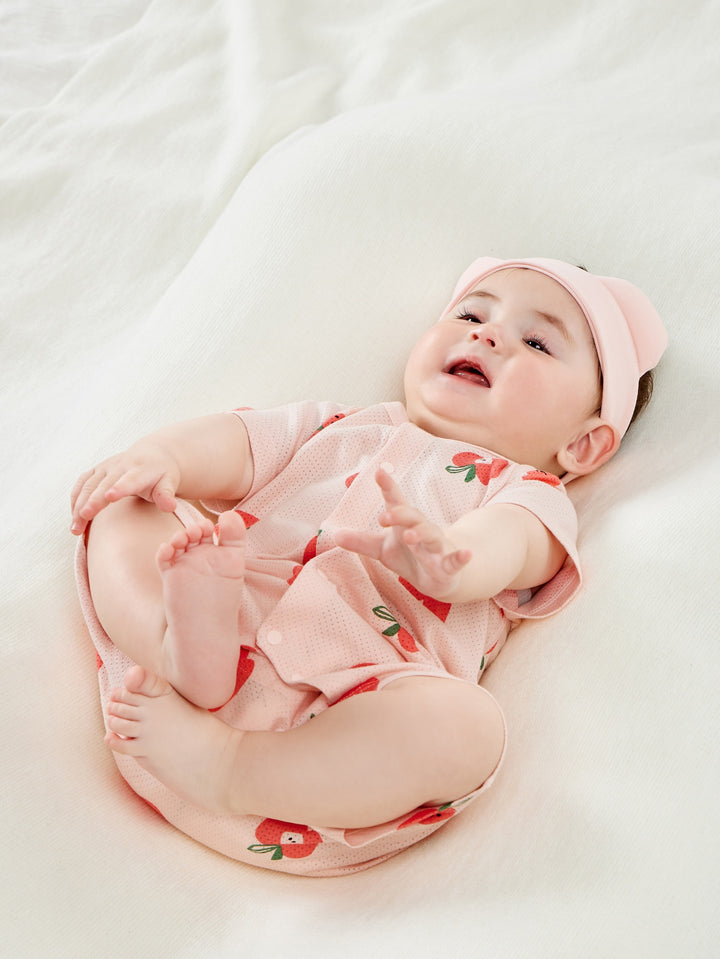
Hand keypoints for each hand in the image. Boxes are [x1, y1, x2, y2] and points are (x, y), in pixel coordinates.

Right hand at [70, 440, 180, 534]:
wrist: (151, 455)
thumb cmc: (161, 475)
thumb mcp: (169, 482)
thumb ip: (167, 495)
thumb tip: (169, 507)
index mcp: (140, 470)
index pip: (129, 480)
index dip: (119, 488)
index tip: (109, 497)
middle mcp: (120, 466)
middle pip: (103, 485)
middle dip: (92, 500)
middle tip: (83, 518)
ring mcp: (106, 467)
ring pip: (88, 486)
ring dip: (79, 506)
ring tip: (75, 528)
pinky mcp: (96, 470)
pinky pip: (82, 484)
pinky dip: (75, 499)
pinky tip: (74, 517)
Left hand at [334, 468, 471, 599]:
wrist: (442, 576)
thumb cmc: (411, 556)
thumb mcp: (382, 550)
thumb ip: (361, 542)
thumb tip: (334, 535)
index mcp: (405, 523)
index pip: (396, 502)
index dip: (388, 487)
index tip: (379, 472)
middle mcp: (422, 530)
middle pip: (413, 518)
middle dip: (400, 515)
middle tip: (383, 516)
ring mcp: (438, 547)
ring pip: (432, 537)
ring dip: (422, 536)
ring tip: (410, 535)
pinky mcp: (449, 566)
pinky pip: (456, 560)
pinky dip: (462, 557)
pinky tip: (466, 554)